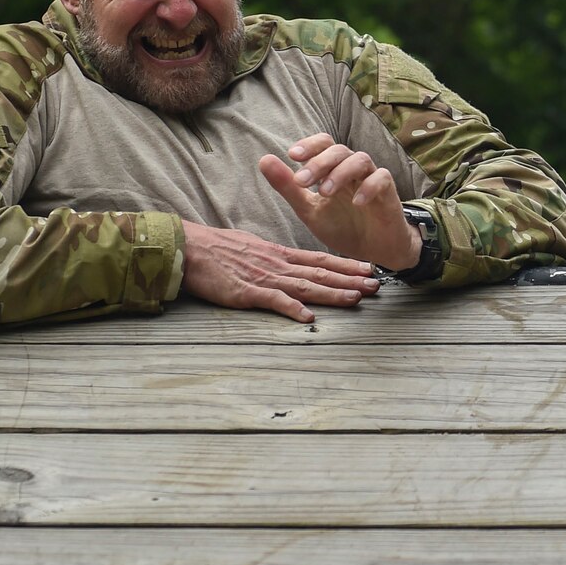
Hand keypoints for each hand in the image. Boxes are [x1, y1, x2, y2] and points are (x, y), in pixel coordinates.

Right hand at [179, 219, 379, 323]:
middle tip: (376, 286)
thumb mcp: (250, 247)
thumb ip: (271, 258)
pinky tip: (308, 317)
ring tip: (356, 298)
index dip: (345, 265)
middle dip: (350, 280)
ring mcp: (263, 278)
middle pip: (320, 272)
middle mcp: (277, 265)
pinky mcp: (246, 292)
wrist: (189, 248)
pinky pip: (272, 301)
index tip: (367, 269)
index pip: (319, 259)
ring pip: (305, 286)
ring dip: (332, 293)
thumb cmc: (216, 249)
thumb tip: (286, 266)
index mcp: (278, 255)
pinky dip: (291, 308)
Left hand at [260, 134, 422, 270]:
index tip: (292, 156)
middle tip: (302, 181)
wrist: (373, 252)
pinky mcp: (389, 193)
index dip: (310, 145)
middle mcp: (353, 169)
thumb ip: (289, 188)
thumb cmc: (343, 228)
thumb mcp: (309, 210)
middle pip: (339, 150)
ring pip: (360, 159)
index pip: (324, 144)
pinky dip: (368, 187)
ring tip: (325, 192)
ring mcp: (372, 179)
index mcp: (334, 170)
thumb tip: (264, 160)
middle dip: (319, 163)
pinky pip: (382, 178)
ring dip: (340, 173)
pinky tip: (356, 202)